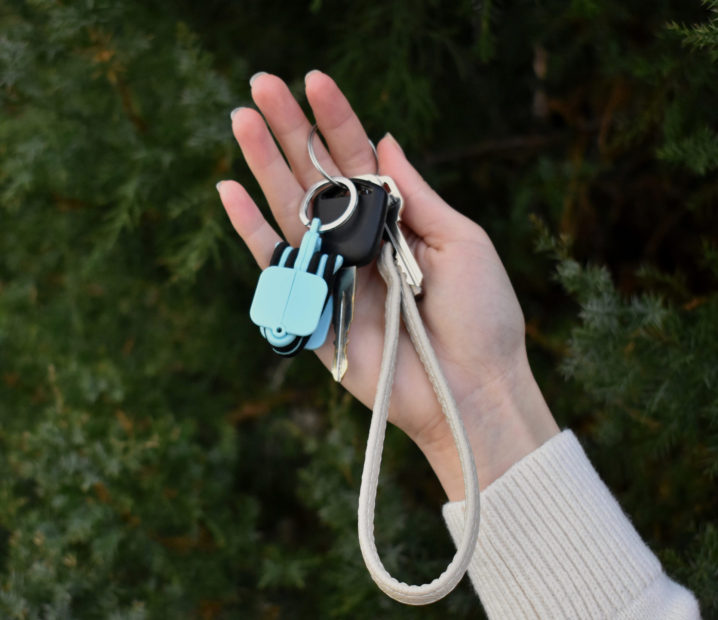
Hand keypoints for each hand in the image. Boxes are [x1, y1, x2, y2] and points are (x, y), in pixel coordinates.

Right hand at [217, 71, 558, 499]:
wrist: (471, 388)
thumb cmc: (481, 315)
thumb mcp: (461, 241)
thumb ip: (417, 195)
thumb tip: (385, 139)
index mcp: (397, 221)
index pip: (359, 160)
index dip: (337, 119)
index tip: (314, 80)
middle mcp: (361, 243)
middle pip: (318, 178)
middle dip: (291, 130)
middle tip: (261, 82)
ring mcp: (335, 275)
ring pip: (292, 211)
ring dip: (265, 165)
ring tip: (241, 117)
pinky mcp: (314, 312)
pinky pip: (277, 266)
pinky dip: (252, 231)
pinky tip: (229, 190)